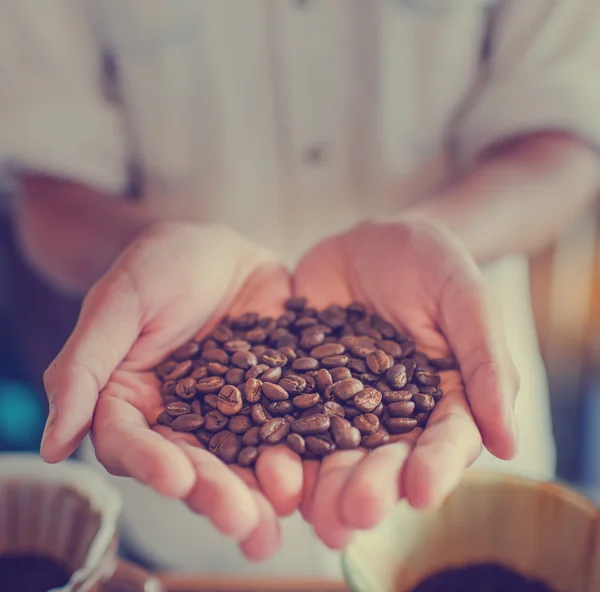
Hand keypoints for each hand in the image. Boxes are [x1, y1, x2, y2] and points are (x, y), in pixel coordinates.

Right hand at [41, 223, 301, 560]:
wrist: (223, 250)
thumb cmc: (162, 264)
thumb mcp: (120, 301)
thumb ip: (84, 366)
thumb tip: (53, 445)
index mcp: (132, 400)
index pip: (130, 443)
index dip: (150, 463)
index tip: (176, 478)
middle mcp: (179, 418)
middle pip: (191, 464)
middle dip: (214, 493)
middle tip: (242, 520)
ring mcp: (230, 414)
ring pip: (239, 460)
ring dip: (258, 492)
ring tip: (277, 519)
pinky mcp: (272, 403)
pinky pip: (284, 432)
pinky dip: (297, 457)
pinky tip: (313, 478)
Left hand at [293, 218, 518, 548]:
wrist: (373, 241)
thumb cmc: (432, 263)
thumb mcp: (464, 298)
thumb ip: (486, 362)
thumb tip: (508, 444)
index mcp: (440, 400)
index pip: (444, 441)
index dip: (435, 467)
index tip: (421, 493)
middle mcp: (390, 414)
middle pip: (383, 459)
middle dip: (369, 488)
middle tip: (352, 515)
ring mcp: (341, 403)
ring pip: (332, 451)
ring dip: (321, 485)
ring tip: (310, 513)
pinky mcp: (298, 386)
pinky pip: (285, 416)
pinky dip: (277, 443)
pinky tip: (264, 465)